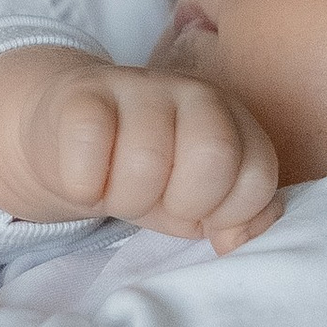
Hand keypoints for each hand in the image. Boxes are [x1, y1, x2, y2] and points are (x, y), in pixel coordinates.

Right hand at [0, 47, 282, 250]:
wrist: (69, 136)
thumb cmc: (145, 174)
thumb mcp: (198, 206)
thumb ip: (235, 221)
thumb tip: (233, 242)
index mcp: (233, 121)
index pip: (257, 176)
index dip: (225, 214)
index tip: (198, 213)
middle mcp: (195, 92)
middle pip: (213, 155)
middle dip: (183, 201)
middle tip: (157, 200)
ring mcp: (139, 84)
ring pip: (145, 161)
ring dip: (125, 198)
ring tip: (115, 188)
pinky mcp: (83, 91)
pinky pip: (90, 148)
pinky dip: (83, 184)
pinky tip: (84, 177)